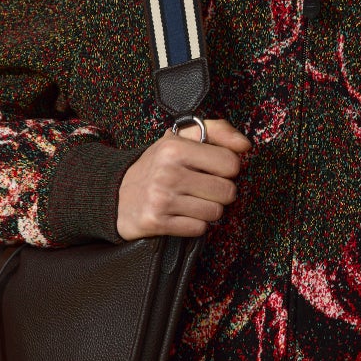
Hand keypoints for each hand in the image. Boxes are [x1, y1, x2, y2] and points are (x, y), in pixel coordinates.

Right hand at [116, 118, 250, 239]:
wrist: (115, 193)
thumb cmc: (156, 164)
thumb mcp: (181, 138)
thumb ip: (217, 131)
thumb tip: (245, 145)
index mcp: (175, 147)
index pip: (231, 163)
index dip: (227, 168)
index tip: (213, 169)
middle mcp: (168, 172)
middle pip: (227, 191)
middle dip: (220, 191)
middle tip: (203, 187)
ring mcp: (162, 199)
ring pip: (215, 212)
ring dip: (208, 209)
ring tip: (191, 200)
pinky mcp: (158, 222)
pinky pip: (199, 229)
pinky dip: (194, 224)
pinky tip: (181, 213)